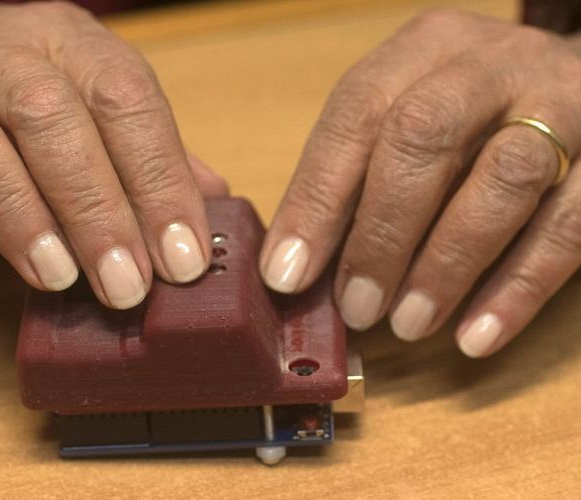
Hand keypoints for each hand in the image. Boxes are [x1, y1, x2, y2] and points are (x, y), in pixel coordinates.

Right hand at [0, 2, 226, 308]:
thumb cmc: (56, 95)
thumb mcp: (107, 111)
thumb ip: (155, 152)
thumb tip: (215, 200)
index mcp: (86, 50)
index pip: (131, 103)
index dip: (162, 183)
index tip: (185, 256)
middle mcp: (25, 53)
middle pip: (61, 120)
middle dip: (104, 211)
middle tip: (132, 284)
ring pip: (3, 145)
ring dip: (48, 223)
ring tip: (78, 280)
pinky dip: (9, 224)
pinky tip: (42, 266)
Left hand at [260, 9, 580, 356]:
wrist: (575, 83)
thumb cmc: (470, 117)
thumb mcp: (407, 119)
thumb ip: (357, 178)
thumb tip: (301, 265)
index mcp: (423, 51)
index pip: (357, 115)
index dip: (317, 198)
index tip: (287, 273)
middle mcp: (490, 66)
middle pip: (424, 137)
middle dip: (382, 233)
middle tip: (356, 306)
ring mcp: (559, 106)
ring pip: (502, 180)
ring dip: (445, 264)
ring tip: (408, 324)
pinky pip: (566, 228)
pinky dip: (516, 289)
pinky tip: (475, 336)